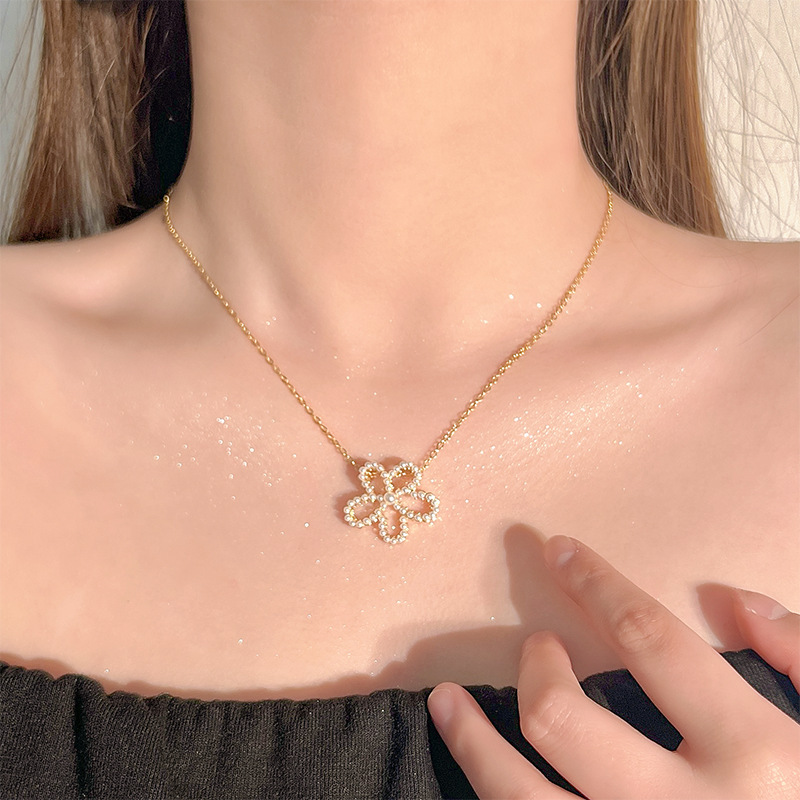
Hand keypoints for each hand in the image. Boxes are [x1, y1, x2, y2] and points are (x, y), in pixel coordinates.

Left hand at [427, 536, 799, 798]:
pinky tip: (479, 776)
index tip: (560, 550)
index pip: (651, 641)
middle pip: (563, 719)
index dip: (598, 584)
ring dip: (471, 743)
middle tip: (537, 647)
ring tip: (444, 702)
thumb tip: (735, 601)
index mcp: (750, 756)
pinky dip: (492, 798)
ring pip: (520, 798)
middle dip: (536, 667)